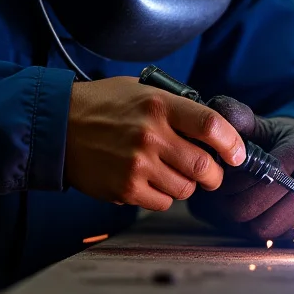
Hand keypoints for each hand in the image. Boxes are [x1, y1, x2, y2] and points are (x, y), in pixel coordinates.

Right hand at [64, 77, 245, 210]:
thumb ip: (176, 107)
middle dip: (215, 174)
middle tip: (211, 173)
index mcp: (159, 105)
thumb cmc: (103, 105)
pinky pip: (162, 202)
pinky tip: (152, 181)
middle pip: (204, 166)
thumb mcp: (142, 90)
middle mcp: (151, 135)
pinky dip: (164, 196)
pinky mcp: (125, 188)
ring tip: (174, 173)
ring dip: (187, 185)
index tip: (237, 153)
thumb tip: (212, 129)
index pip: (211, 126)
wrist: (57, 125)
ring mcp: (137, 164)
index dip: (233, 144)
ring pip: (186, 189)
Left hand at [188, 95, 293, 240]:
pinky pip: (270, 237)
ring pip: (263, 226)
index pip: (272, 171)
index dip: (243, 176)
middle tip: (222, 186)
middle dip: (234, 196)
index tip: (228, 170)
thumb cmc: (278, 141)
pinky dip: (252, 226)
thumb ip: (241, 118)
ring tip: (233, 198)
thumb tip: (222, 115)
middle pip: (261, 203)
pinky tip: (248, 209)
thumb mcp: (263, 124)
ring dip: (240, 215)